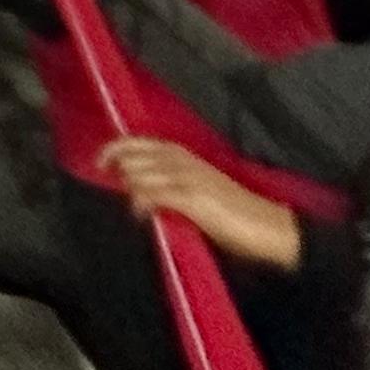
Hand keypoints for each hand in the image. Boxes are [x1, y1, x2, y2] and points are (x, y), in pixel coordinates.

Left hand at [97, 136, 304, 269]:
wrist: (269, 226)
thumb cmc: (235, 212)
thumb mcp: (199, 190)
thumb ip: (172, 186)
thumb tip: (142, 193)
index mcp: (184, 155)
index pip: (138, 142)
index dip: (115, 149)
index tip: (100, 163)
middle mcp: (182, 159)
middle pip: (132, 156)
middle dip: (121, 174)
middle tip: (123, 193)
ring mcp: (186, 177)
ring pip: (138, 174)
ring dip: (131, 192)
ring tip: (140, 210)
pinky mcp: (191, 197)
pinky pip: (151, 194)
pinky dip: (141, 204)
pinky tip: (143, 215)